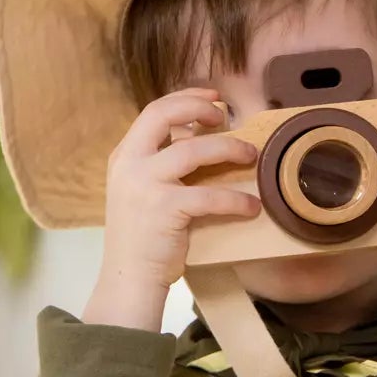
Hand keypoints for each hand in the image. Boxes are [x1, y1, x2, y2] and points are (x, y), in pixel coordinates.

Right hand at [84, 88, 260, 330]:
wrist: (130, 277)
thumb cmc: (143, 238)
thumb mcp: (142, 191)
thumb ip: (160, 165)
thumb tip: (197, 138)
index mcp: (125, 156)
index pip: (153, 111)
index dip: (185, 99)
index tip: (212, 99)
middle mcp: (130, 164)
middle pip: (164, 115)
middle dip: (198, 109)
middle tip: (226, 116)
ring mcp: (145, 185)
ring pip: (193, 150)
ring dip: (228, 149)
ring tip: (251, 155)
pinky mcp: (165, 208)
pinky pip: (209, 195)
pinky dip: (236, 200)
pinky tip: (252, 206)